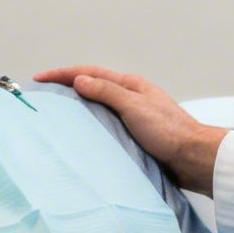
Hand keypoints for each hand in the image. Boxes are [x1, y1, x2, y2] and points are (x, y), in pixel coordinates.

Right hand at [33, 65, 225, 192]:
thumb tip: (79, 80)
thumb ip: (106, 92)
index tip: (40, 78)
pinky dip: (89, 124)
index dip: (63, 74)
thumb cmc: (168, 131)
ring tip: (55, 113)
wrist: (193, 159)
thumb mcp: (134, 106)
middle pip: (92, 87)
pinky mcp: (134, 136)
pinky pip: (105, 125)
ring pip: (98, 107)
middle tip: (43, 94)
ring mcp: (132, 117)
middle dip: (67, 87)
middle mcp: (130, 98)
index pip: (90, 73)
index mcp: (130, 85)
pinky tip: (81, 135)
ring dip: (77, 106)